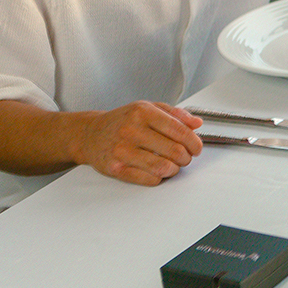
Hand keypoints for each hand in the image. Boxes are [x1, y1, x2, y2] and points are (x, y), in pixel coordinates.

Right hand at [76, 101, 203, 185]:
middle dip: (186, 158)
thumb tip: (197, 123)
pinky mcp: (116, 168)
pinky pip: (149, 179)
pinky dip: (159, 178)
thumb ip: (176, 114)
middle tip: (185, 158)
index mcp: (143, 112)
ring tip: (173, 165)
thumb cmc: (123, 121)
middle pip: (174, 151)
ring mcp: (122, 150)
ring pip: (163, 167)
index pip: (179, 131)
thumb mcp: (149, 108)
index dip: (194, 143)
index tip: (197, 148)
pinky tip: (157, 171)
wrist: (90, 134)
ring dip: (174, 169)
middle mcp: (131, 130)